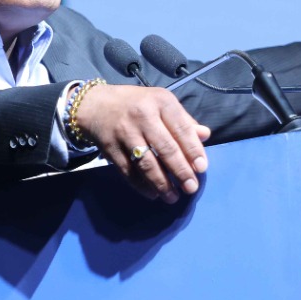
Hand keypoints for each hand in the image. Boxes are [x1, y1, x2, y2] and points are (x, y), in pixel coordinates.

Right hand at [74, 84, 210, 202]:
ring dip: (162, 184)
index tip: (202, 168)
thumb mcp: (162, 103)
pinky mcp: (111, 148)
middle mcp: (143, 116)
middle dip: (181, 171)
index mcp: (161, 102)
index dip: (193, 150)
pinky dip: (141, 185)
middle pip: (166, 148)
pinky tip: (153, 194)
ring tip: (173, 197)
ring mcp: (125, 133)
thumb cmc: (137, 104)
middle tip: (191, 188)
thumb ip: (183, 120)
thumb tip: (205, 136)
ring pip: (147, 163)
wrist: (95, 105)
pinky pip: (129, 171)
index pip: (182, 128)